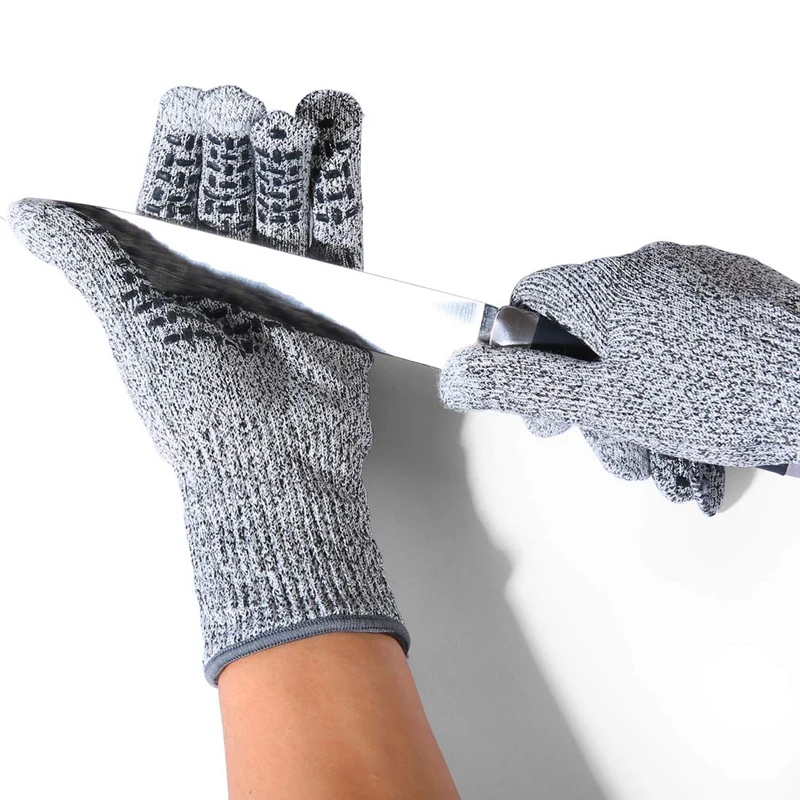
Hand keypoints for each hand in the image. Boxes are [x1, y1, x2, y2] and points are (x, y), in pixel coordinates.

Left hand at [9, 85, 409, 684]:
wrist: (276, 465)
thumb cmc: (201, 413)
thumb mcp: (133, 330)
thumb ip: (94, 263)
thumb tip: (32, 215)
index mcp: (177, 284)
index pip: (177, 196)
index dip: (185, 148)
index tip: (193, 108)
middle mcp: (230, 278)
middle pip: (237, 188)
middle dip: (243, 143)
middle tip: (247, 109)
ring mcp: (287, 283)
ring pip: (291, 199)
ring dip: (297, 151)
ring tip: (303, 111)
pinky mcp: (336, 295)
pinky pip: (341, 226)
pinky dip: (343, 179)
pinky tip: (340, 135)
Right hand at [439, 241, 799, 513]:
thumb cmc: (725, 395)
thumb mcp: (606, 402)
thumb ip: (525, 385)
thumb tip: (456, 374)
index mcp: (609, 284)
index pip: (529, 296)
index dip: (518, 348)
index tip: (538, 396)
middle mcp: (649, 265)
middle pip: (583, 325)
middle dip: (586, 390)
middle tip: (603, 432)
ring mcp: (697, 274)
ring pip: (632, 335)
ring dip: (632, 394)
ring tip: (660, 445)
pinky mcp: (733, 289)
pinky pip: (676, 327)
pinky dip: (671, 368)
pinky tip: (696, 410)